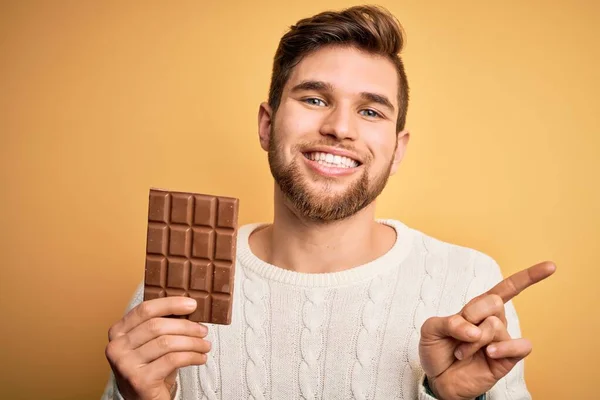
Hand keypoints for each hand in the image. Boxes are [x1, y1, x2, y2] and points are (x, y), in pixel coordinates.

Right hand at [105, 296, 210, 399]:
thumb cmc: (151, 368)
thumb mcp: (152, 343)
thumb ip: (162, 325)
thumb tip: (190, 308)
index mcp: (117, 332)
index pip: (144, 310)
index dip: (170, 304)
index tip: (192, 304)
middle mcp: (116, 347)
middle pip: (156, 326)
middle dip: (186, 326)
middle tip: (203, 330)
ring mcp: (125, 365)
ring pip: (166, 343)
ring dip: (192, 342)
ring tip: (205, 345)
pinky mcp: (139, 380)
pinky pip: (172, 360)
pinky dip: (191, 356)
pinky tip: (200, 358)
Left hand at [419, 261, 555, 399]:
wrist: (438, 379)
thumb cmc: (437, 351)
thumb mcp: (431, 329)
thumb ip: (449, 322)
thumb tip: (474, 329)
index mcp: (478, 308)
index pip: (506, 288)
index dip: (528, 277)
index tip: (551, 266)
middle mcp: (494, 321)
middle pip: (494, 302)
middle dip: (470, 315)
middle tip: (459, 333)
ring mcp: (502, 340)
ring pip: (496, 326)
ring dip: (472, 341)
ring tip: (461, 353)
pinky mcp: (507, 359)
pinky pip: (519, 347)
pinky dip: (503, 348)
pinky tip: (489, 353)